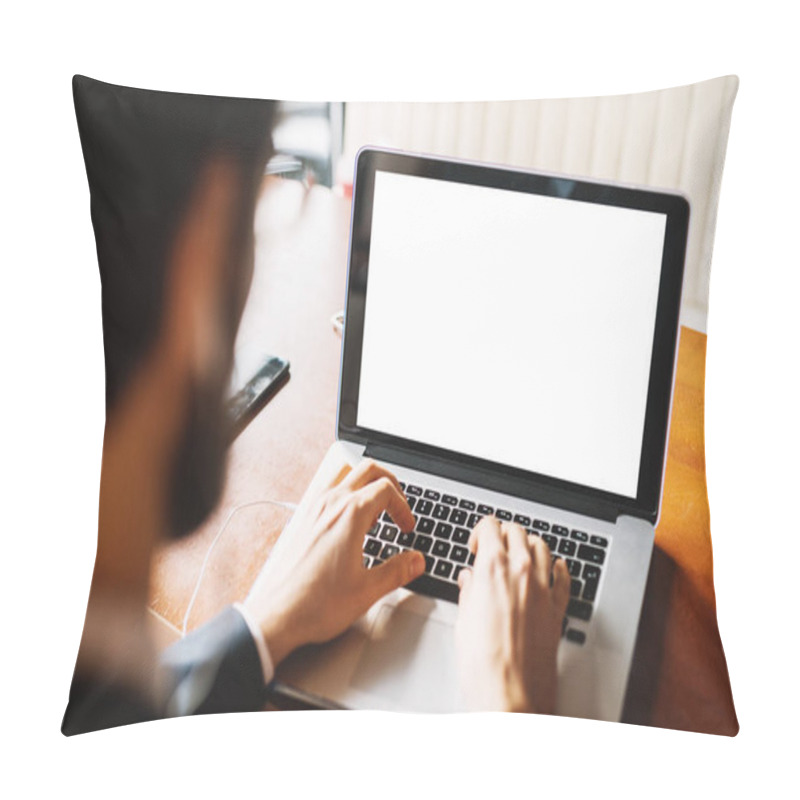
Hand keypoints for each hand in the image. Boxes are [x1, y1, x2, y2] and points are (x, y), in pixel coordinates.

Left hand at [244, 460, 424, 665]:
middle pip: (368, 470)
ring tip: (376, 514)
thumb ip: (398, 571)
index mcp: (350, 515)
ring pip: (347, 475)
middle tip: (399, 507)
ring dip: (367, 486)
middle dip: (390, 484)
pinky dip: (347, 495)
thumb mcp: (368, 590)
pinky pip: (329, 490)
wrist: (277, 615)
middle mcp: (330, 504)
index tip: (407, 528)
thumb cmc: (316, 604)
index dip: (404, 506)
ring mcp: (314, 509)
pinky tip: (350, 524)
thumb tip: (417, 560)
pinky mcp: (303, 519)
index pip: (387, 489)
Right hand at [455, 517, 569, 712]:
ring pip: (542, 546)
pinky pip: (563, 577)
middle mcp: (520, 572)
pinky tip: (555, 567)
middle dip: (503, 534)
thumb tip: (469, 581)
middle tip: (494, 549)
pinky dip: (559, 567)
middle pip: (517, 531)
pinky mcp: (557, 609)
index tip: (476, 544)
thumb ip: (469, 593)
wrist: (509, 694)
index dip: (480, 531)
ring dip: (529, 545)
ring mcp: (542, 589)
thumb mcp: (462, 620)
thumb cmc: (482, 664)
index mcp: (492, 569)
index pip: (490, 526)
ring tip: (519, 556)